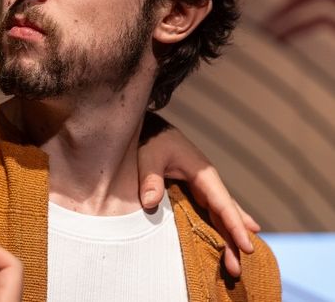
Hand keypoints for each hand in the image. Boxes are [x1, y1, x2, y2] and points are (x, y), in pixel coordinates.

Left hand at [138, 112, 260, 277]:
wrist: (152, 128)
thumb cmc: (152, 140)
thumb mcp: (149, 155)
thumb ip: (150, 178)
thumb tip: (150, 203)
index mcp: (203, 174)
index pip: (222, 204)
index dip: (235, 226)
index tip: (246, 246)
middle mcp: (208, 183)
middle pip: (226, 214)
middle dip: (234, 240)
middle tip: (239, 267)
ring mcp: (203, 188)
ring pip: (222, 215)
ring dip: (230, 238)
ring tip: (238, 262)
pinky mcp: (194, 192)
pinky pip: (212, 213)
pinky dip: (222, 226)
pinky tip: (232, 239)